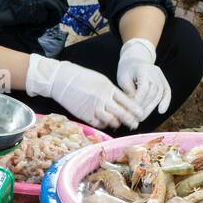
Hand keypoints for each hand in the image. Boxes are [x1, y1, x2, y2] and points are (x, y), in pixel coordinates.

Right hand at [26, 54, 143, 129]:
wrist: (61, 80)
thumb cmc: (81, 78)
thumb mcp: (100, 80)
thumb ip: (111, 91)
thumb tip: (121, 101)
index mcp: (108, 89)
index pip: (127, 101)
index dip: (136, 109)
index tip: (141, 114)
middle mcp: (103, 99)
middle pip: (122, 113)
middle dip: (130, 120)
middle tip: (135, 124)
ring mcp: (94, 108)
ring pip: (111, 120)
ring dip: (117, 123)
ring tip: (119, 124)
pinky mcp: (85, 115)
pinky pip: (99, 124)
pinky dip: (103, 124)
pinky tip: (105, 123)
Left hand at [116, 39, 170, 116]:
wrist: (135, 59)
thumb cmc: (126, 70)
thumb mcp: (123, 79)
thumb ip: (129, 91)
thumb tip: (131, 108)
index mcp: (143, 69)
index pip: (144, 88)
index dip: (139, 101)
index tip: (132, 111)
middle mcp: (155, 72)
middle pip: (153, 92)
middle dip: (145, 107)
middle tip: (136, 118)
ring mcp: (160, 76)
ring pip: (160, 93)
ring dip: (152, 107)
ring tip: (142, 117)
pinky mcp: (163, 80)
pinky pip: (167, 91)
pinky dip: (166, 101)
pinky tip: (161, 111)